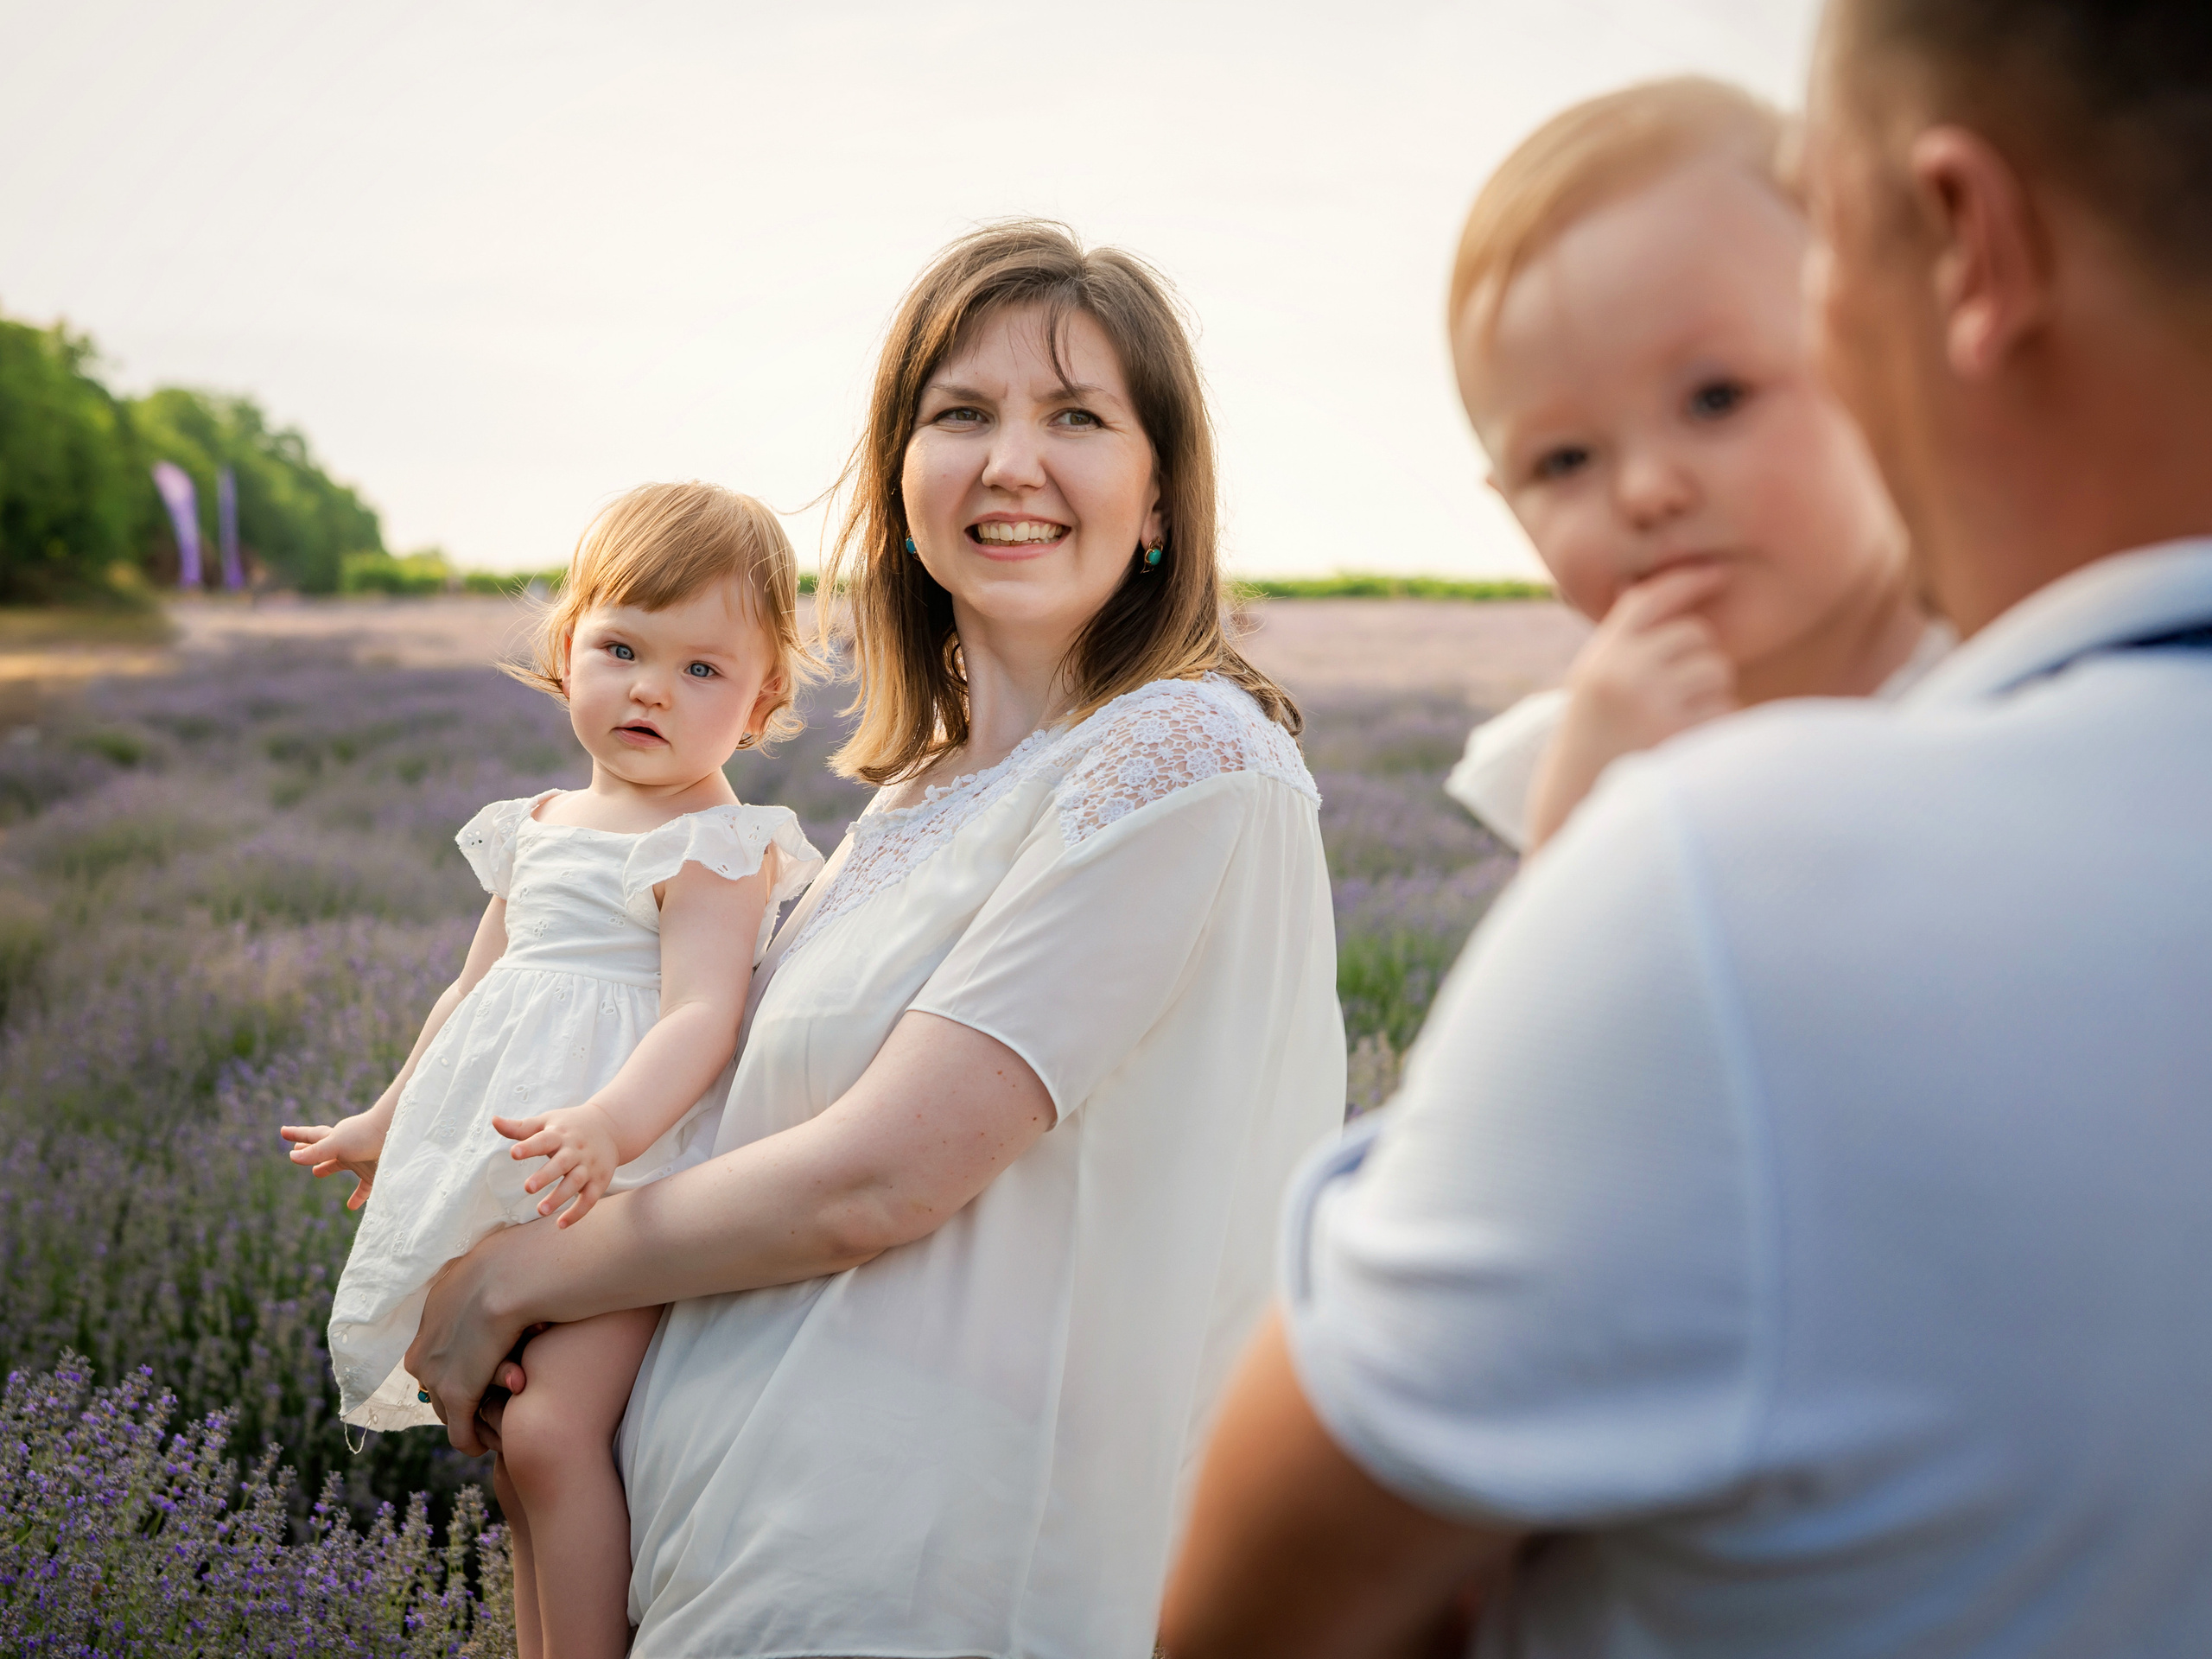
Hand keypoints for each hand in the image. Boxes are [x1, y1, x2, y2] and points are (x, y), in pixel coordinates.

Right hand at [280, 1109, 388, 1210]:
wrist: (400, 1133)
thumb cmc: (366, 1135)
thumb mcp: (336, 1144)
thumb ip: (315, 1152)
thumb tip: (292, 1156)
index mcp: (335, 1138)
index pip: (311, 1136)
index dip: (296, 1134)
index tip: (282, 1131)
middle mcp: (347, 1147)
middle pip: (323, 1150)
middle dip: (309, 1150)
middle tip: (297, 1150)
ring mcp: (361, 1159)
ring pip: (341, 1165)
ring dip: (328, 1167)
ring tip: (317, 1171)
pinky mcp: (375, 1171)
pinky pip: (364, 1187)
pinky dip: (357, 1196)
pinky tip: (351, 1206)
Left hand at [408, 1230, 535, 1454]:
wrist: (520, 1271)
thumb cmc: (531, 1257)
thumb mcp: (503, 1259)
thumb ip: (497, 1272)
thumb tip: (511, 1254)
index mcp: (436, 1303)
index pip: (440, 1347)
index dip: (466, 1360)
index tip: (493, 1368)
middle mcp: (425, 1340)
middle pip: (435, 1383)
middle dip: (466, 1393)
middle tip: (498, 1399)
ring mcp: (436, 1369)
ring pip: (447, 1409)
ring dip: (475, 1416)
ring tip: (498, 1422)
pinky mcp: (456, 1393)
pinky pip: (460, 1432)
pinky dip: (473, 1441)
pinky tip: (488, 1444)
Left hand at [495, 1103, 621, 1227]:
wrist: (611, 1126)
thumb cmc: (570, 1126)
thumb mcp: (547, 1122)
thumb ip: (520, 1127)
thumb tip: (494, 1120)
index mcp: (560, 1135)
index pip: (544, 1140)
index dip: (529, 1147)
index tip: (514, 1153)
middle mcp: (576, 1150)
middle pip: (561, 1163)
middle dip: (545, 1176)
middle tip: (527, 1188)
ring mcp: (589, 1166)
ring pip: (575, 1182)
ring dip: (559, 1197)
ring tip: (540, 1211)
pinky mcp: (599, 1181)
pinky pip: (590, 1199)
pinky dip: (577, 1213)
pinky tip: (560, 1224)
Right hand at [1525, 563, 1736, 848]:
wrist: (1579, 815)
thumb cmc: (1595, 749)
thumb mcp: (1595, 692)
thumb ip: (1627, 649)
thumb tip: (1679, 601)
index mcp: (1598, 662)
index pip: (1647, 600)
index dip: (1685, 581)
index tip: (1716, 573)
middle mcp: (1622, 675)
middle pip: (1695, 636)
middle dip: (1698, 661)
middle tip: (1674, 698)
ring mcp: (1653, 705)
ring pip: (1716, 672)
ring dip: (1710, 695)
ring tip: (1673, 728)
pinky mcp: (1683, 735)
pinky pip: (1727, 710)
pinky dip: (1716, 728)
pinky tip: (1684, 749)